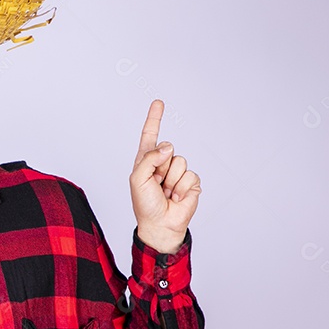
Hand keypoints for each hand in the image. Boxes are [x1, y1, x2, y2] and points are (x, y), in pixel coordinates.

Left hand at [129, 100, 200, 253]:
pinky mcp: (191, 182)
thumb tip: (168, 146)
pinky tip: (176, 198)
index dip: (154, 119)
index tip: (158, 103)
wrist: (160, 225)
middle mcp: (162, 164)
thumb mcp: (138, 179)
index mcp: (146, 161)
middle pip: (168, 148)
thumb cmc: (145, 204)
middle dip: (161, 167)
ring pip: (180, 161)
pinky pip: (190, 175)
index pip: (150, 135)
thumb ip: (149, 159)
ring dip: (172, 180)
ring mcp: (177, 172)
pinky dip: (182, 188)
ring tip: (166, 193)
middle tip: (156, 184)